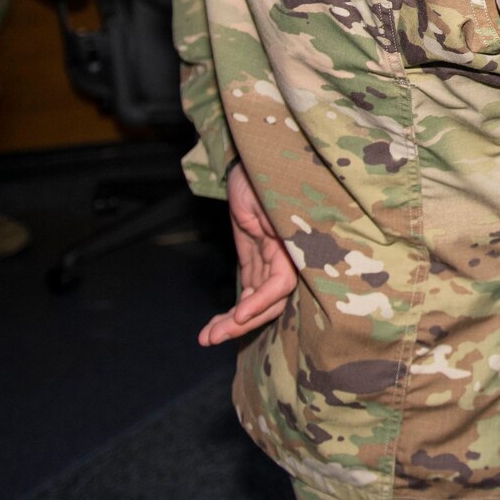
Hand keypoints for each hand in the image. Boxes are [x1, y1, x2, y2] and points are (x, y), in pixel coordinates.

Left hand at [199, 162, 298, 346]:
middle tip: (213, 338)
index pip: (281, 282)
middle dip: (241, 322)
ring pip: (253, 302)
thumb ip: (272, 224)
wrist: (254, 160)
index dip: (262, 300)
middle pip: (267, 302)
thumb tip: (272, 255)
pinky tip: (213, 326)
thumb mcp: (268, 195)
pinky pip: (246, 292)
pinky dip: (232, 310)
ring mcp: (269, 261)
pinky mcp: (255, 260)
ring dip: (231, 323)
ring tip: (206, 338)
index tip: (239, 312)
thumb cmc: (265, 173)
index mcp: (293, 243)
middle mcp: (285, 257)